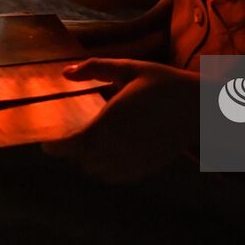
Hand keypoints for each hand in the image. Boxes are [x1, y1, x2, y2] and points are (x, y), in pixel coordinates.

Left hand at [40, 59, 198, 181]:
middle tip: (68, 135)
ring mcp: (129, 162)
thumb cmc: (163, 83)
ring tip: (90, 141)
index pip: (68, 146)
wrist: (199, 107)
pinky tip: (110, 151)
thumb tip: (65, 72)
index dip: (53, 146)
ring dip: (87, 159)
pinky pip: (114, 176)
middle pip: (79, 159)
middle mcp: (115, 148)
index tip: (46, 140)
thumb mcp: (129, 68)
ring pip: (95, 170)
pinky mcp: (142, 169)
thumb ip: (95, 69)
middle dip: (71, 149)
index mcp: (107, 124)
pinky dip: (105, 167)